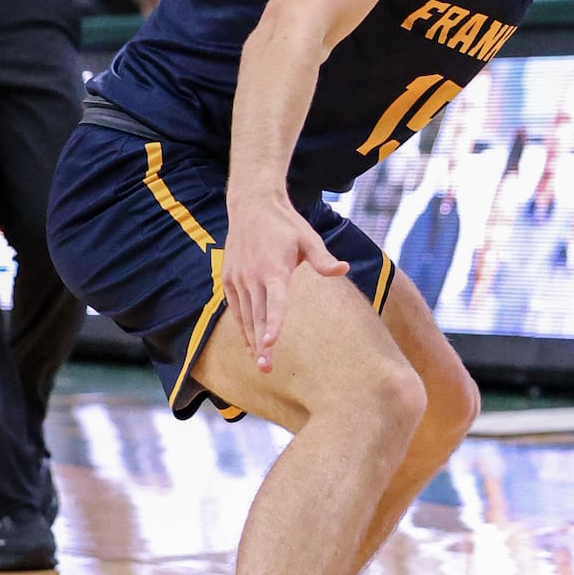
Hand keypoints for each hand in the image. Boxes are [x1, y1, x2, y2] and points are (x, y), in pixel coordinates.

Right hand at [221, 191, 348, 369]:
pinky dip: (242, 326)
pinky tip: (249, 342)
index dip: (273, 324)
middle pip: (258, 316)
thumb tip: (344, 269)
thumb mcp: (309, 238)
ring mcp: (238, 278)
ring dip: (251, 340)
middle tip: (266, 368)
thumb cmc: (286, 224)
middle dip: (261, 344)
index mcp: (273, 269)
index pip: (275, 303)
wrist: (252, 206)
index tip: (270, 344)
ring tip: (259, 363)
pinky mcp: (229, 278)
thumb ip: (323, 259)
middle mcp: (252, 276)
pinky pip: (236, 308)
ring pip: (245, 316)